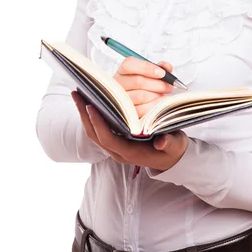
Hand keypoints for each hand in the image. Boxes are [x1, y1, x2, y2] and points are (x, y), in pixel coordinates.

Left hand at [71, 91, 188, 170]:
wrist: (172, 158)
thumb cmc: (172, 150)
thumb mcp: (174, 146)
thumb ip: (169, 143)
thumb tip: (162, 141)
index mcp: (131, 153)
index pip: (108, 139)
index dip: (98, 123)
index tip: (90, 107)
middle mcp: (119, 151)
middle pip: (94, 134)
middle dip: (84, 114)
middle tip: (77, 93)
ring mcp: (116, 146)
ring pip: (94, 130)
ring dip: (85, 113)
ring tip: (79, 93)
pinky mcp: (116, 139)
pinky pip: (99, 127)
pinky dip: (92, 115)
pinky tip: (89, 100)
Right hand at [113, 56, 174, 117]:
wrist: (139, 102)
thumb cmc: (145, 85)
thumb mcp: (152, 73)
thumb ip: (161, 67)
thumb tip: (167, 67)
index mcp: (123, 71)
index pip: (130, 64)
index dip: (147, 68)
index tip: (162, 73)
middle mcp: (119, 84)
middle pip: (138, 81)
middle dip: (158, 84)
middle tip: (169, 86)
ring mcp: (121, 99)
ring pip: (141, 96)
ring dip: (157, 95)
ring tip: (165, 95)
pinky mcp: (126, 113)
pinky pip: (141, 110)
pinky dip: (154, 106)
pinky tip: (160, 103)